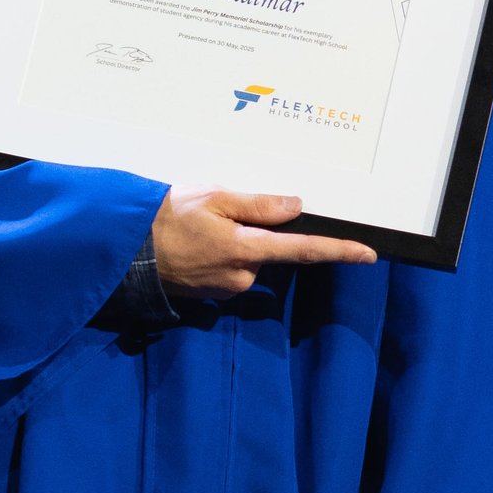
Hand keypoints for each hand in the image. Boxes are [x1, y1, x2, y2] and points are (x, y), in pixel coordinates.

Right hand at [153, 188, 375, 297]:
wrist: (124, 251)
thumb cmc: (164, 218)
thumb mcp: (213, 198)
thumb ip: (258, 205)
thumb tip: (295, 206)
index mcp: (246, 249)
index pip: (303, 250)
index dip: (339, 251)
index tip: (368, 254)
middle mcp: (242, 275)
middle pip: (270, 252)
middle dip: (257, 233)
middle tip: (220, 214)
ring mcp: (227, 288)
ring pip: (249, 261)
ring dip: (236, 243)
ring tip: (200, 227)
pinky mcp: (212, 295)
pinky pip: (230, 270)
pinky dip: (221, 255)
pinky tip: (196, 244)